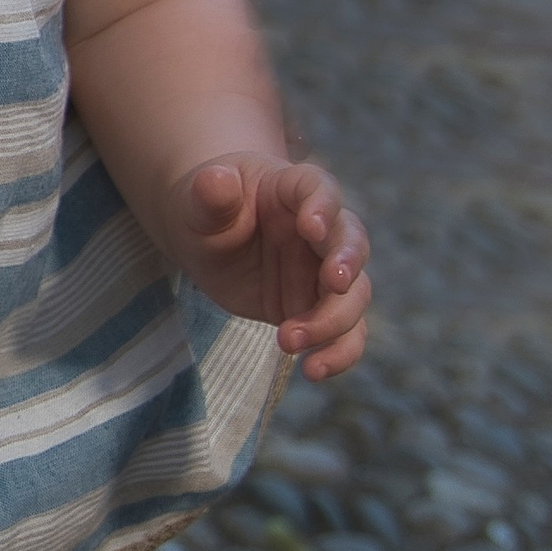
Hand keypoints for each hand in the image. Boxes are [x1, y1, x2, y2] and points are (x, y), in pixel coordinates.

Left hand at [168, 155, 369, 378]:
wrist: (210, 238)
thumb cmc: (207, 209)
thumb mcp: (197, 201)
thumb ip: (210, 195)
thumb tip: (215, 180)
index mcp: (294, 189)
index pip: (319, 189)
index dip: (323, 206)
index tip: (313, 227)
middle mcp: (322, 229)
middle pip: (350, 243)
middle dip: (346, 265)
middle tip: (333, 283)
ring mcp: (325, 269)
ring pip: (353, 295)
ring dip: (333, 321)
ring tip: (288, 341)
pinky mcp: (318, 306)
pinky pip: (344, 332)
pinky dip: (338, 352)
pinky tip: (314, 371)